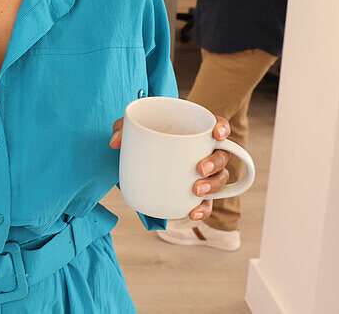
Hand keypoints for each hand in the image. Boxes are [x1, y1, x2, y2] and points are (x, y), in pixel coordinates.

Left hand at [110, 114, 232, 220]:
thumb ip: (123, 127)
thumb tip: (115, 141)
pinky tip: (192, 212)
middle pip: (223, 156)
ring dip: (212, 186)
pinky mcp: (197, 193)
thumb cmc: (146, 136)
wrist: (144, 156)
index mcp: (196, 130)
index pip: (219, 125)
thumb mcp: (134, 128)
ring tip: (196, 190)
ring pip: (220, 179)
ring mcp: (205, 174)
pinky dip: (203, 209)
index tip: (216, 134)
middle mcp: (206, 151)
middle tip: (199, 169)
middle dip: (215, 163)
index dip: (222, 128)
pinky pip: (207, 203)